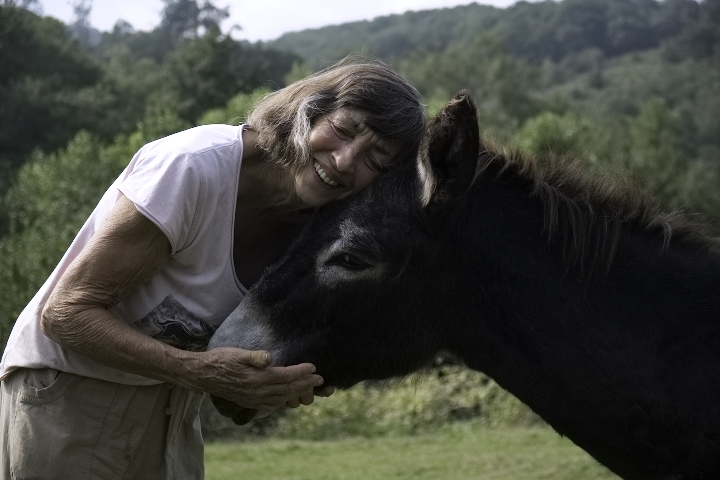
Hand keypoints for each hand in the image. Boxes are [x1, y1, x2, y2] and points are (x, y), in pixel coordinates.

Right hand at [193, 347, 324, 410]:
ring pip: (282, 399)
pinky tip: (289, 400)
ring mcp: (254, 400)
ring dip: (298, 394)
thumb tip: (269, 357)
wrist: (203, 375)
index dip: (301, 373)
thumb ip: (254, 357)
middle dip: (306, 385)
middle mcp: (258, 392)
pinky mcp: (250, 402)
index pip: (285, 376)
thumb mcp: (237, 353)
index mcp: (257, 379)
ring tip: (311, 390)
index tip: (313, 368)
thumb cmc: (221, 360)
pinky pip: (272, 406)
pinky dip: (284, 403)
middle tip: (320, 380)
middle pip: (288, 390)